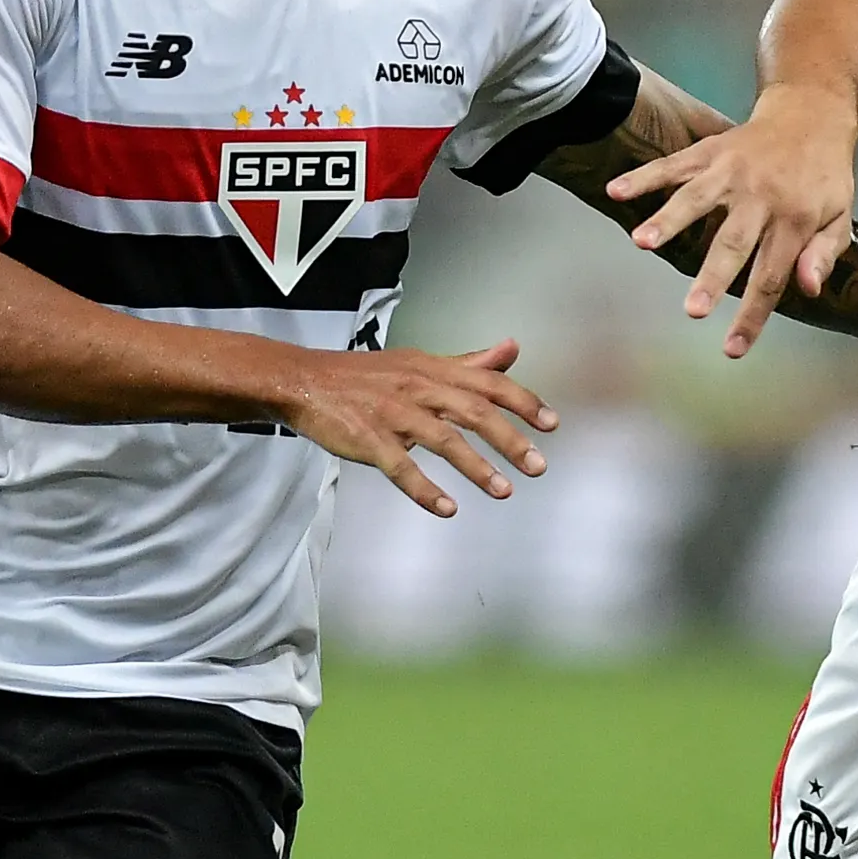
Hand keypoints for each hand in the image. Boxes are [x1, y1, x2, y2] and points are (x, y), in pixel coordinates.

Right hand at [279, 338, 558, 517]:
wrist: (305, 380)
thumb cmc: (367, 375)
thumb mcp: (420, 362)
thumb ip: (468, 363)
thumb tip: (511, 349)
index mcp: (434, 369)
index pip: (488, 383)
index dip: (523, 402)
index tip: (552, 424)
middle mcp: (418, 387)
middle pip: (474, 412)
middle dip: (510, 439)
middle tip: (538, 466)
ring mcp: (393, 413)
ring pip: (443, 440)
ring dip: (476, 467)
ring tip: (504, 491)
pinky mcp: (368, 439)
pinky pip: (400, 467)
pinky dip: (424, 489)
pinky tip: (447, 508)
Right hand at [606, 83, 857, 359]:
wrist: (810, 113)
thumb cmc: (824, 176)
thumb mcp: (840, 215)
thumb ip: (824, 253)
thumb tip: (808, 289)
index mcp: (795, 219)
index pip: (772, 276)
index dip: (752, 315)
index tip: (732, 349)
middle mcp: (761, 197)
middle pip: (732, 243)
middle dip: (712, 278)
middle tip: (692, 310)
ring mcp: (732, 172)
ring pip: (696, 199)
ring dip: (668, 220)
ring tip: (641, 243)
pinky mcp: (710, 151)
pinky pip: (674, 165)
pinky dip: (644, 177)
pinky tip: (617, 192)